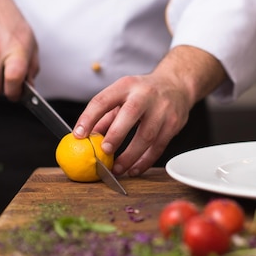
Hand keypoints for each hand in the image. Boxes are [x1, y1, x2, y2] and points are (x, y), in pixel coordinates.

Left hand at [73, 45, 226, 176]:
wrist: (177, 85)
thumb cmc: (144, 92)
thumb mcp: (122, 95)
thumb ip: (105, 115)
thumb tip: (86, 137)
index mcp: (126, 85)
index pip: (104, 100)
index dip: (89, 118)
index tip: (78, 135)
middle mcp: (145, 95)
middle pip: (129, 114)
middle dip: (115, 135)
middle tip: (104, 152)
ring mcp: (162, 109)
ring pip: (147, 135)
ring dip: (130, 156)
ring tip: (117, 169)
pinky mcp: (174, 123)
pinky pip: (158, 146)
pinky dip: (145, 161)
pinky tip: (134, 169)